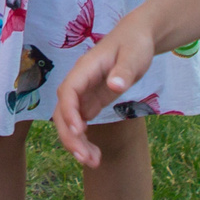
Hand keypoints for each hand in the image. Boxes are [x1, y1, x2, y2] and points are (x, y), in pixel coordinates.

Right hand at [53, 21, 154, 163]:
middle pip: (63, 111)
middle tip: (85, 158)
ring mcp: (84, 93)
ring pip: (69, 121)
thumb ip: (124, 70)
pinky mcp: (91, 101)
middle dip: (70, 135)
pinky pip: (80, 123)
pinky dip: (84, 140)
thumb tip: (114, 86)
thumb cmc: (135, 43)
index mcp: (86, 69)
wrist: (136, 37)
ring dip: (76, 142)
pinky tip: (95, 155)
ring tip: (93, 162)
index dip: (69, 111)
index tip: (78, 130)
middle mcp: (80, 82)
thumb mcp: (134, 55)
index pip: (68, 91)